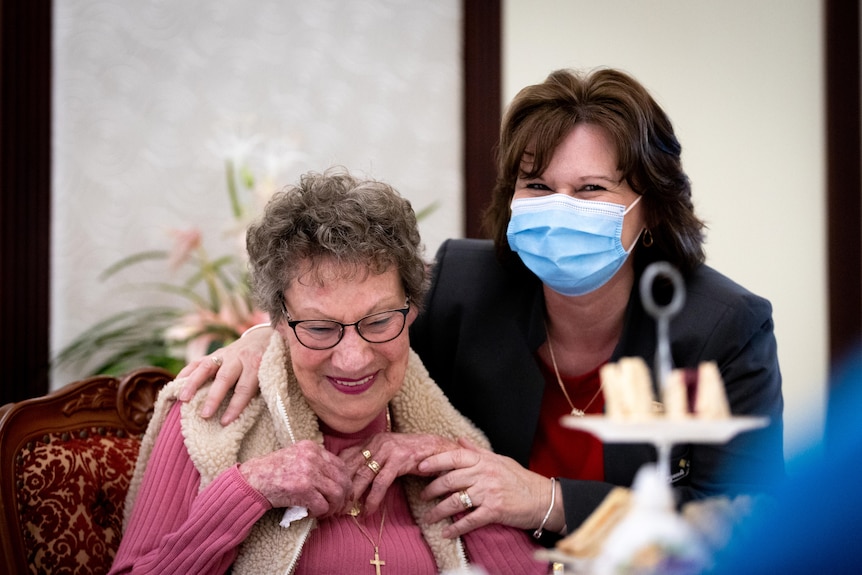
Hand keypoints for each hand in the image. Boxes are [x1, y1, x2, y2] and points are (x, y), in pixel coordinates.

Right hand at [176, 325, 271, 424]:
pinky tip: (176, 385)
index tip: (226, 422)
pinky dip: (186, 373)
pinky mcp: (215, 353)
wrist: (264, 338)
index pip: (245, 388)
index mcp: (256, 365)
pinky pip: (198, 362)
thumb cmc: (268, 364)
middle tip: (204, 415)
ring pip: (207, 367)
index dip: (236, 406)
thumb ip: (261, 389)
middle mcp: (240, 358)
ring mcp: (225, 354)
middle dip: (214, 397)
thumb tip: (251, 415)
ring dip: (193, 384)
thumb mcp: (270, 374)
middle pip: (225, 378)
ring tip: (183, 399)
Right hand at [238, 439, 351, 517]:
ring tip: (325, 512)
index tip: (342, 494)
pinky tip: (311, 513)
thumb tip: (337, 479)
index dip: (345, 482)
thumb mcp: (296, 456)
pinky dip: (319, 513)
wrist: (252, 480)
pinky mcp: (303, 489)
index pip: (341, 465)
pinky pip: (322, 505)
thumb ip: (315, 462)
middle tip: (337, 508)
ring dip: (333, 507)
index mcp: (312, 447)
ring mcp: (308, 472)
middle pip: (343, 479)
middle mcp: (313, 457)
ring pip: (336, 493)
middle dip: (343, 497)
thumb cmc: (273, 471)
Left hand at [340, 432, 459, 514]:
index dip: (336, 474)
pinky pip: (381, 483)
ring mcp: (388, 450)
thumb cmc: (411, 453)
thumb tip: (353, 478)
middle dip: (342, 488)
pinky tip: (368, 510)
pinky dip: (373, 498)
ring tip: (347, 511)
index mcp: (371, 440)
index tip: (330, 491)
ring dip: (354, 496)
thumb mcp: (387, 452)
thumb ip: (371, 460)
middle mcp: (377, 442)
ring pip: (364, 475)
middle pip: (351, 466)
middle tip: (334, 506)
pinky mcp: (399, 459)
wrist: (435, 447)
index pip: (345, 456)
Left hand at [417, 437, 563, 537]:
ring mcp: (488, 493)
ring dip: (438, 511)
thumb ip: (477, 451)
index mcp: (484, 460)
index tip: (419, 467)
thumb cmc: (520, 479)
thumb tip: (459, 440)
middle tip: (422, 496)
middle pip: (449, 480)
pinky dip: (455, 528)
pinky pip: (469, 520)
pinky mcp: (493, 511)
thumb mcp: (499, 459)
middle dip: (431, 489)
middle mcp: (484, 474)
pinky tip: (446, 533)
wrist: (542, 499)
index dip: (434, 461)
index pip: (453, 457)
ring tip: (429, 517)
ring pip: (455, 501)